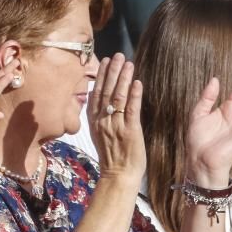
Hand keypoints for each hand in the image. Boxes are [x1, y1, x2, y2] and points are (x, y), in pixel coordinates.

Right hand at [87, 55, 145, 183]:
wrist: (118, 176)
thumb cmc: (112, 155)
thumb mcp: (98, 133)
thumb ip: (98, 115)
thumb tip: (97, 97)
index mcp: (94, 120)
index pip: (96, 92)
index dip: (101, 75)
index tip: (105, 61)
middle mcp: (102, 120)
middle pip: (106, 91)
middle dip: (112, 71)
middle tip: (118, 55)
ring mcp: (115, 125)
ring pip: (118, 97)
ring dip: (123, 78)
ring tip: (128, 63)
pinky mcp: (130, 131)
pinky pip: (131, 110)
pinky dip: (134, 95)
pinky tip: (137, 82)